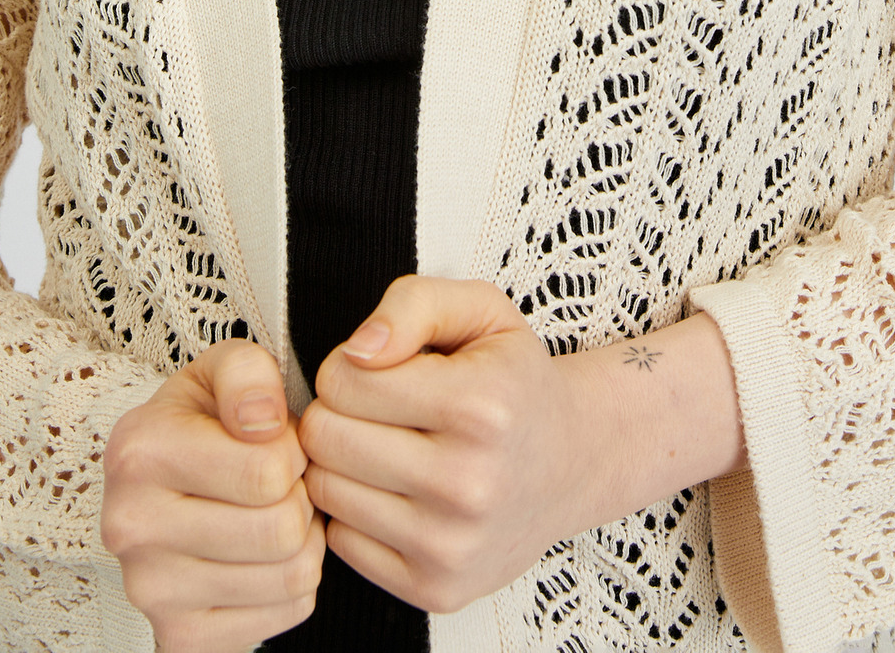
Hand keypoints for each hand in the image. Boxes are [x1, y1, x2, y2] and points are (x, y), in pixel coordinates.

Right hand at [101, 336, 326, 650]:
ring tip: (272, 513)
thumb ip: (248, 373)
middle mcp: (132, 529)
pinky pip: (290, 612)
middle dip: (299, 497)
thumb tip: (265, 422)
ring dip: (303, 539)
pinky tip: (262, 554)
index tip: (274, 442)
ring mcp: (151, 593)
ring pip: (292, 575)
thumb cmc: (201, 422)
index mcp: (139, 453)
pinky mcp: (181, 638)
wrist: (158, 488)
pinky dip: (292, 582)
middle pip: (282, 530)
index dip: (292, 450)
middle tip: (278, 483)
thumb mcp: (221, 370)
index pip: (268, 471)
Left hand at [297, 276, 594, 614]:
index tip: (380, 371)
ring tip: (385, 447)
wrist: (570, 463)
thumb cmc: (515, 383)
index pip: (343, 380)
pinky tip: (392, 492)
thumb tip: (355, 351)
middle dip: (336, 412)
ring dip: (342, 464)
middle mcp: (467, 483)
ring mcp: (450, 545)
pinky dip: (355, 513)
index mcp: (478, 406)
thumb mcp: (481, 312)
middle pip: (324, 438)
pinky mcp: (434, 588)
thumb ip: (412, 305)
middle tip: (376, 409)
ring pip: (324, 492)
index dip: (348, 366)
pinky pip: (340, 544)